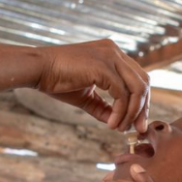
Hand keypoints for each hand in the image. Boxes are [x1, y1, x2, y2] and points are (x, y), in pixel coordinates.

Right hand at [35, 39, 150, 131]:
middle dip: (143, 108)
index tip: (136, 122)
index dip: (141, 101)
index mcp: (112, 54)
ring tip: (121, 128)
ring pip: (137, 88)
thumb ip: (103, 107)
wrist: (38, 69)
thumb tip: (117, 123)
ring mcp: (110, 57)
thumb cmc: (57, 79)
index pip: (138, 77)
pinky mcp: (103, 67)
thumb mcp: (86, 96)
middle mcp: (115, 52)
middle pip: (144, 81)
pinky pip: (122, 94)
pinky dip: (120, 112)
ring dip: (133, 112)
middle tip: (138, 129)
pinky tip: (111, 124)